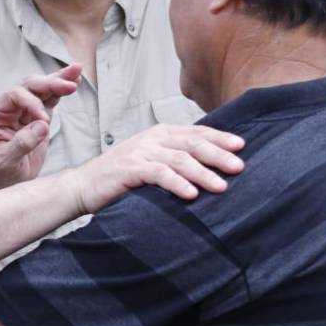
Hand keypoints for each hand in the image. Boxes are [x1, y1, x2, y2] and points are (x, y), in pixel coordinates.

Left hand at [0, 64, 80, 190]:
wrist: (1, 180)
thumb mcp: (5, 161)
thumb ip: (21, 143)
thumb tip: (42, 126)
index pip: (14, 95)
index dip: (32, 103)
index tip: (44, 120)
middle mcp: (8, 107)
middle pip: (29, 86)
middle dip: (49, 83)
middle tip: (69, 84)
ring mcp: (23, 109)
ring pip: (41, 87)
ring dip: (59, 80)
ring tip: (77, 71)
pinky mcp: (37, 115)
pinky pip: (50, 98)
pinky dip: (61, 91)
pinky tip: (74, 81)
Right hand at [68, 123, 244, 213]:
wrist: (84, 186)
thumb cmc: (122, 178)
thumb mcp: (151, 162)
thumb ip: (175, 160)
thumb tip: (212, 169)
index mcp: (160, 134)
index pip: (195, 132)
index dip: (219, 138)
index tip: (241, 146)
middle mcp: (152, 139)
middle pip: (191, 143)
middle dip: (217, 154)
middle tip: (239, 167)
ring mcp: (139, 152)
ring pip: (178, 159)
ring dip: (202, 172)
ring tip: (221, 186)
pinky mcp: (128, 169)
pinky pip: (158, 174)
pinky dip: (176, 183)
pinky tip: (191, 194)